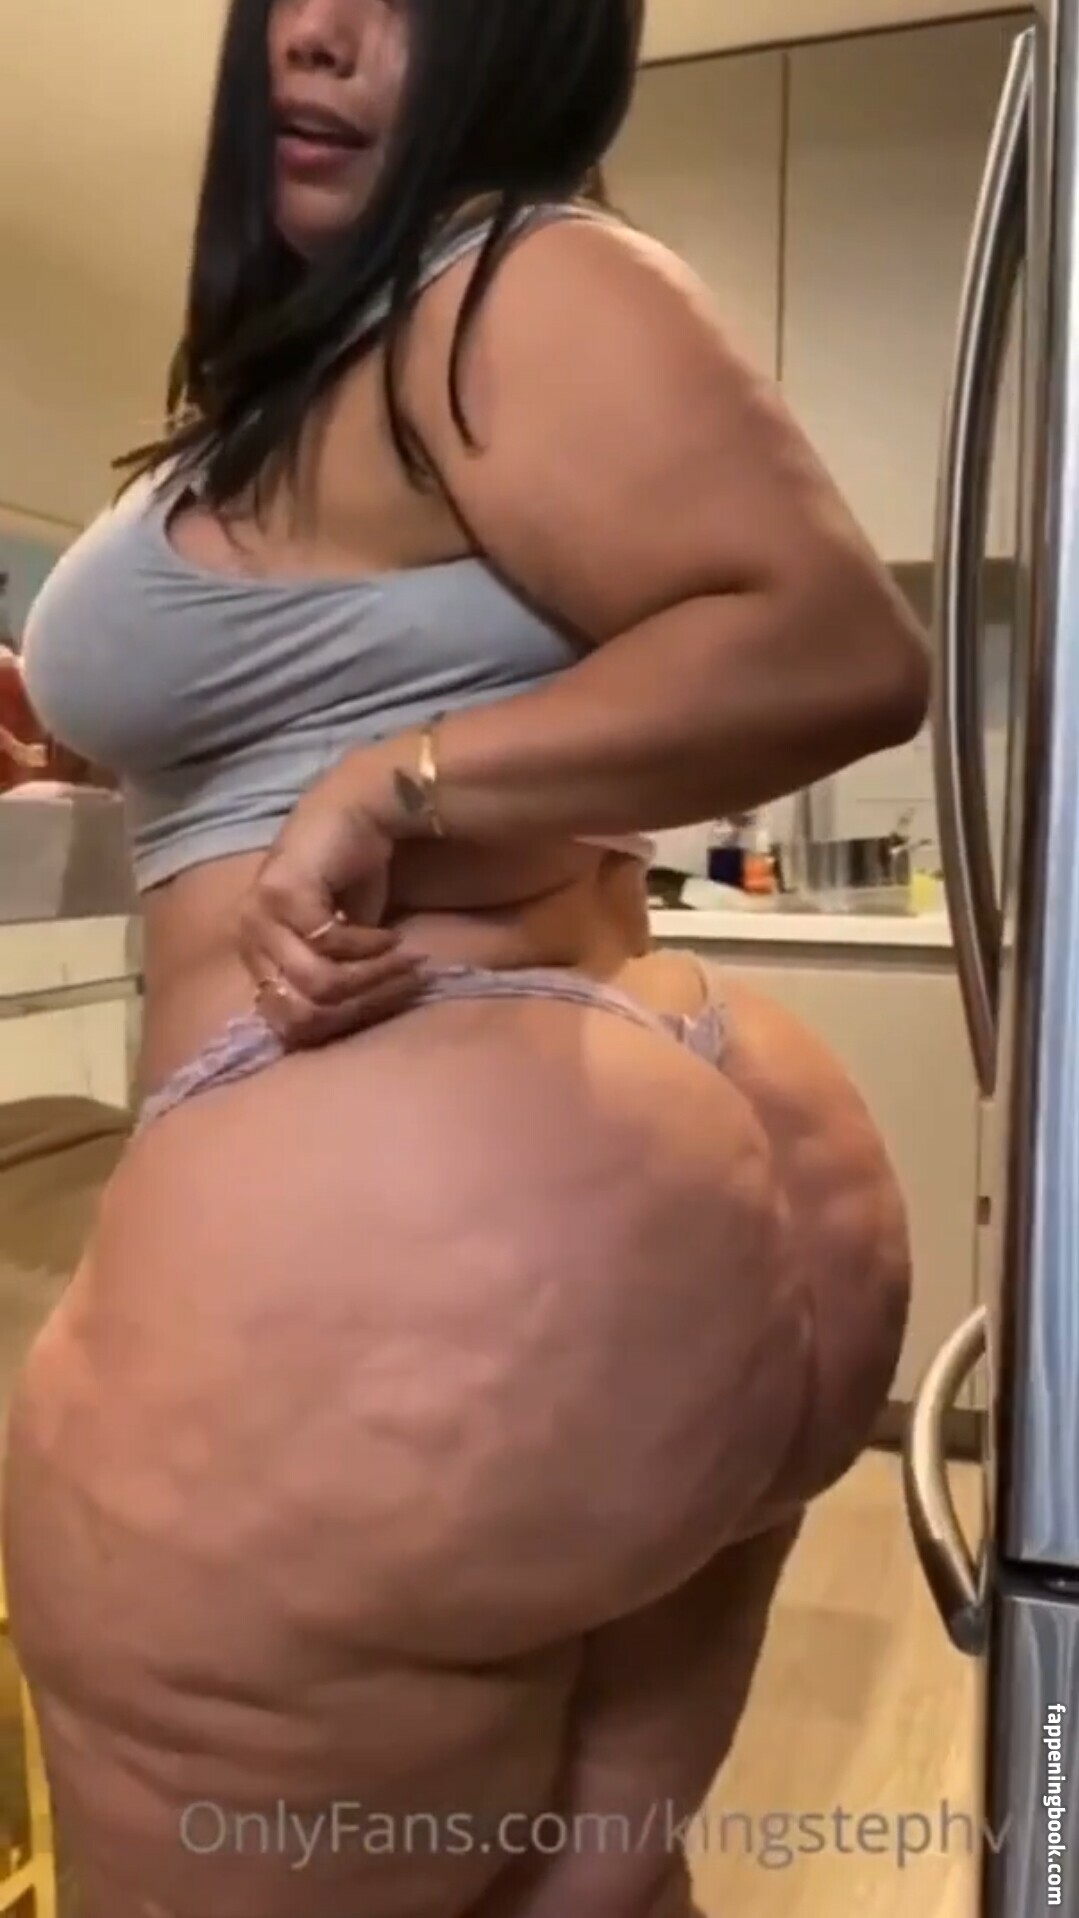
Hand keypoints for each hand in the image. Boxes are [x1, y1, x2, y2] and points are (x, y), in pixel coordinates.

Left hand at [237, 775, 424, 1048]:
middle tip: (403, 985)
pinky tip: (389, 934)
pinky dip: (369, 947)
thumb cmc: (349, 877)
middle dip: (362, 1005)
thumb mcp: (339, 942)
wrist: (356, 809)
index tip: (384, 1006)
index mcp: (255, 956)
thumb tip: (348, 1024)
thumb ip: (332, 978)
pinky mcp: (282, 894)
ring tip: (404, 960)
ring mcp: (259, 915)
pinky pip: (331, 945)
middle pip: (303, 1013)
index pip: (287, 1025)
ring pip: (318, 984)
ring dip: (373, 977)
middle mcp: (247, 938)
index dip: (341, 1025)